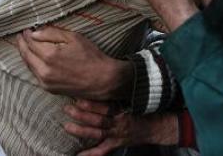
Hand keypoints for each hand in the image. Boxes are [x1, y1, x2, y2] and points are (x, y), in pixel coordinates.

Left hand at [17, 26, 131, 99]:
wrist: (103, 80)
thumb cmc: (91, 56)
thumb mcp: (73, 38)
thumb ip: (52, 34)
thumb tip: (34, 33)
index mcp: (50, 55)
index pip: (31, 42)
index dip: (27, 34)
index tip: (26, 29)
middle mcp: (44, 70)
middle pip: (26, 55)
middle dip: (21, 44)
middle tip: (20, 36)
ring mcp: (45, 82)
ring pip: (28, 65)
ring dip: (25, 54)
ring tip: (24, 45)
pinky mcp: (49, 89)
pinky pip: (35, 74)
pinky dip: (32, 64)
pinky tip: (33, 58)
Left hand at [63, 100, 178, 154]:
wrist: (155, 126)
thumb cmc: (141, 108)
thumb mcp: (132, 96)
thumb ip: (117, 90)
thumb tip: (103, 73)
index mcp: (123, 110)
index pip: (106, 107)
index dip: (92, 103)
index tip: (78, 97)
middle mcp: (119, 123)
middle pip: (99, 120)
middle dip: (82, 115)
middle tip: (67, 108)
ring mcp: (117, 135)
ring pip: (98, 134)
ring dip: (82, 131)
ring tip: (67, 126)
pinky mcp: (116, 144)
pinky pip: (102, 151)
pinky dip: (90, 154)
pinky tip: (78, 155)